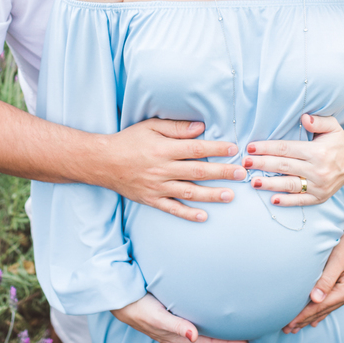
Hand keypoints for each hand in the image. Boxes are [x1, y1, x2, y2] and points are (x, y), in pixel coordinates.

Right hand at [104, 119, 245, 221]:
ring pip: (189, 192)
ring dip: (211, 195)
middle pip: (197, 171)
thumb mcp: (150, 127)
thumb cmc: (129, 141)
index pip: (195, 149)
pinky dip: (188, 214)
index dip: (215, 149)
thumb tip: (200, 128)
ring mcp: (157, 187)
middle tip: (240, 173)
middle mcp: (162, 169)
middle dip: (221, 172)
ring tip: (230, 195)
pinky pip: (172, 209)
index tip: (233, 149)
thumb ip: (175, 128)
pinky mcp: (151, 199)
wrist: (103, 162)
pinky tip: (203, 216)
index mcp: (163, 150)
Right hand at [112, 294, 248, 342]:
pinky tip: (209, 324)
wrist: (120, 301)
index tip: (244, 341)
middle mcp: (176, 337)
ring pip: (200, 339)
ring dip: (216, 339)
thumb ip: (176, 326)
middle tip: (245, 338)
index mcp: (176, 337)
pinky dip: (205, 332)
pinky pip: (192, 331)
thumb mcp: (156, 316)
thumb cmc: (138, 307)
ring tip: (231, 333)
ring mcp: (172, 331)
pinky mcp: (169, 323)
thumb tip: (194, 336)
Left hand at [243, 114, 343, 204]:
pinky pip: (302, 200)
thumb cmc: (340, 139)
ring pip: (290, 185)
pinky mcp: (321, 197)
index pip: (286, 149)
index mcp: (317, 151)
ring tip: (253, 182)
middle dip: (262, 165)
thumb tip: (303, 118)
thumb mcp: (332, 125)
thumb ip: (317, 121)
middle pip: (284, 166)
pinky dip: (287, 201)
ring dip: (270, 184)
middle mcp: (318, 169)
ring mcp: (320, 185)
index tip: (250, 148)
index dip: (267, 148)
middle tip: (244, 163)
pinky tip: (273, 200)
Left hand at [284, 180, 343, 332]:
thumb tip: (314, 299)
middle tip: (286, 330)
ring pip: (327, 308)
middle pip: (322, 311)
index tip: (288, 323)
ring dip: (311, 317)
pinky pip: (332, 303)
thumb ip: (326, 280)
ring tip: (298, 327)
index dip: (302, 316)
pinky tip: (317, 319)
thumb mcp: (338, 259)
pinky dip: (322, 311)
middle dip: (304, 320)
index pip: (319, 307)